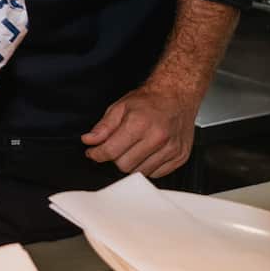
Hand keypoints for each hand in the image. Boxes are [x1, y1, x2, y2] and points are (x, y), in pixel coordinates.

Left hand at [82, 85, 198, 176]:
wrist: (177, 96)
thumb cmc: (149, 101)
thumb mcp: (120, 107)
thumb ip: (103, 126)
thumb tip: (89, 140)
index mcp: (139, 123)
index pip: (111, 151)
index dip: (97, 154)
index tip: (93, 153)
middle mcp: (157, 138)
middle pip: (125, 165)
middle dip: (115, 158)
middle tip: (116, 147)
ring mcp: (171, 149)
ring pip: (140, 172)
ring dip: (132, 164)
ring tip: (133, 148)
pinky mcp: (180, 157)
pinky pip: (157, 174)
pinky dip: (147, 167)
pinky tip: (146, 153)